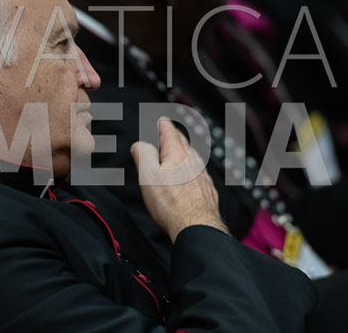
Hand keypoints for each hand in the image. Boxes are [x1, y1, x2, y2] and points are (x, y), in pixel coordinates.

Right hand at [131, 118, 226, 242]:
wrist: (197, 226)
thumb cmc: (172, 204)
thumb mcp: (148, 176)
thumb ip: (143, 156)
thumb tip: (139, 145)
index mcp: (177, 155)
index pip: (170, 133)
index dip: (164, 125)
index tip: (162, 120)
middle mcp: (193, 162)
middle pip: (183, 143)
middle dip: (175, 136)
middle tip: (169, 131)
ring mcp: (202, 176)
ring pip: (193, 157)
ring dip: (184, 151)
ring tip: (179, 150)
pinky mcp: (207, 190)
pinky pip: (199, 172)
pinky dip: (192, 168)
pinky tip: (191, 174)